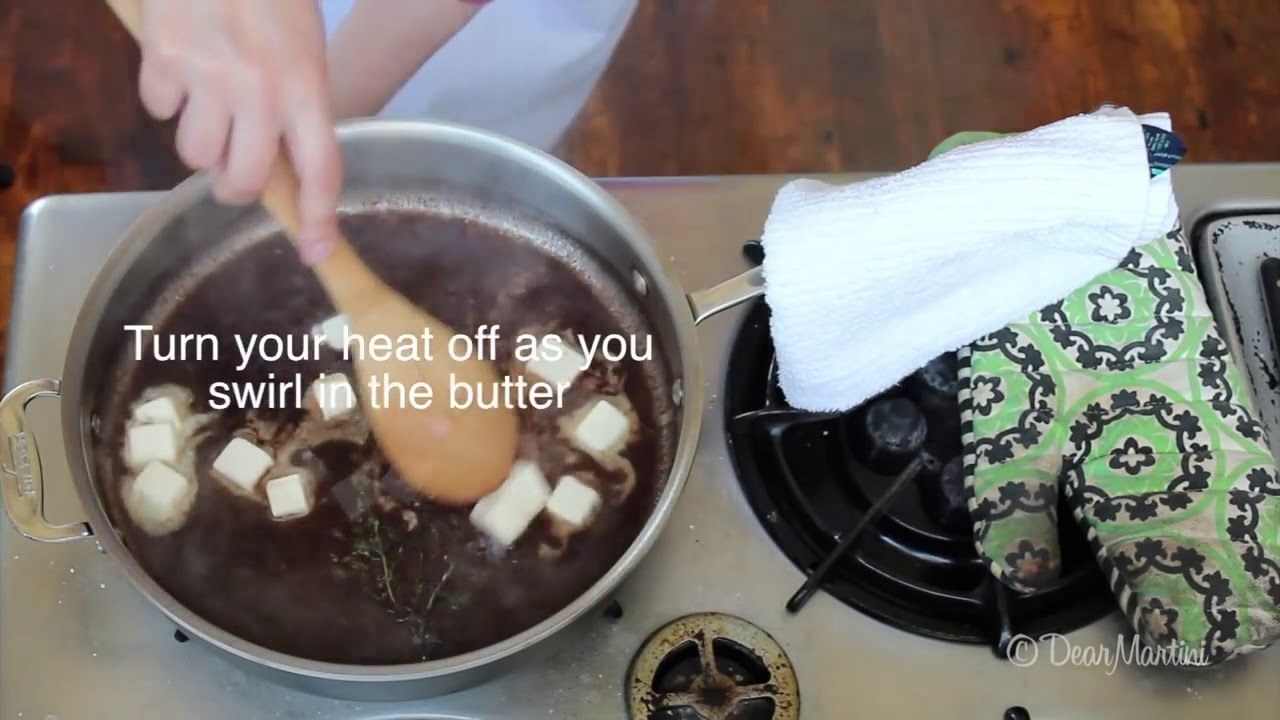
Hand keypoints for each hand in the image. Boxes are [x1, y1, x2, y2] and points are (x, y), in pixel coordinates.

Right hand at [135, 0, 340, 263]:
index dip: (319, 218)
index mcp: (306, 86)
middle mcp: (259, 89)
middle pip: (244, 181)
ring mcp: (207, 75)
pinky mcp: (162, 58)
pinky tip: (181, 68)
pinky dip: (166, 98)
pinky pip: (158, 110)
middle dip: (238, 188)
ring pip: (195, 155)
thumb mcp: (305, 49)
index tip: (316, 251)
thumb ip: (299, 105)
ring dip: (200, 142)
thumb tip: (288, 165)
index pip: (322, 170)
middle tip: (236, 174)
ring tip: (209, 105)